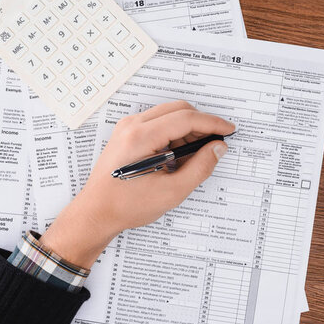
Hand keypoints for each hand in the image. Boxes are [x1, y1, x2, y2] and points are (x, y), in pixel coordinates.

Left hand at [40, 101, 234, 268]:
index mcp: (141, 137)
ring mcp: (128, 128)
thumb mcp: (172, 192)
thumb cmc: (126, 205)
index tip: (228, 130)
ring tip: (195, 155)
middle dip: (201, 123)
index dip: (212, 123)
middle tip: (216, 143)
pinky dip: (175, 133)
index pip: (186, 118)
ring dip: (188, 129)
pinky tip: (179, 155)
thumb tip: (218, 148)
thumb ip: (200, 167)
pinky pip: (159, 122)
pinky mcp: (128, 133)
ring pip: (169, 114)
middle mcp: (133, 126)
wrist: (95, 213)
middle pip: (179, 109)